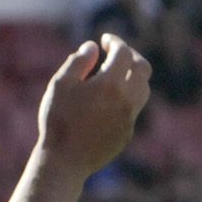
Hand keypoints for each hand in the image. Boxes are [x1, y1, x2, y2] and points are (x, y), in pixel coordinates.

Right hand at [36, 32, 151, 178]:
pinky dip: (127, 97)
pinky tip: (110, 100)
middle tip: (116, 53)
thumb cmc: (58, 120)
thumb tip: (92, 47)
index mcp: (111, 83)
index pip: (123, 52)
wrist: (64, 161)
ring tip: (117, 75)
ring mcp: (130, 118)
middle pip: (143, 68)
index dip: (115, 42)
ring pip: (143, 89)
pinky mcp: (127, 133)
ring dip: (133, 76)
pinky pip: (134, 108)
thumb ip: (78, 61)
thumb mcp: (61, 84)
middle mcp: (127, 99)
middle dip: (131, 55)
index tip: (104, 40)